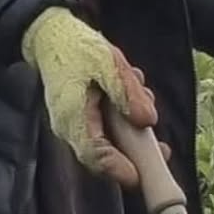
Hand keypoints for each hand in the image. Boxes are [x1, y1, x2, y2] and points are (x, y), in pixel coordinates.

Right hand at [21, 7, 156, 185]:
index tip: (141, 176)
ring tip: (143, 95)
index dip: (119, 169)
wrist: (51, 36)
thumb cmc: (76, 48)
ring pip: (110, 141)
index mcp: (73, 118)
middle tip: (162, 148)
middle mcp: (71, 129)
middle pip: (106, 155)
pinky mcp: (84, 118)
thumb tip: (147, 121)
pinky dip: (125, 118)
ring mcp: (77, 126)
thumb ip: (127, 92)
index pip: (94, 155)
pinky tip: (134, 92)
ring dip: (133, 127)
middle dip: (136, 150)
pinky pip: (108, 129)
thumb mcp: (108, 63)